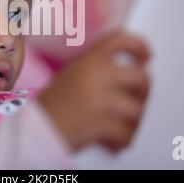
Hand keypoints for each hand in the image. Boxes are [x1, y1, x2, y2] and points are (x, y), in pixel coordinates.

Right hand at [38, 30, 150, 151]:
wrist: (36, 128)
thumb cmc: (53, 105)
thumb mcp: (73, 74)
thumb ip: (98, 70)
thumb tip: (128, 79)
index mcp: (90, 59)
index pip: (121, 39)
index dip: (139, 46)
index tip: (146, 57)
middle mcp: (97, 74)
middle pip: (142, 78)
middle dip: (143, 94)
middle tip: (135, 103)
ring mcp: (100, 98)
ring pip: (137, 110)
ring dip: (132, 123)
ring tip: (119, 130)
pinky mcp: (101, 123)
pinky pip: (127, 133)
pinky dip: (122, 141)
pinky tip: (112, 143)